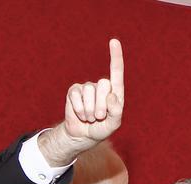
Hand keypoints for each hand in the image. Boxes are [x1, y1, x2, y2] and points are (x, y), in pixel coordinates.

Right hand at [39, 39, 124, 164]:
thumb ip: (116, 111)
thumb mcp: (113, 124)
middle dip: (102, 105)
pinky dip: (80, 110)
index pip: (116, 72)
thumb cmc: (101, 129)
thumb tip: (111, 96)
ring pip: (90, 92)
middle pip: (104, 84)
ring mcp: (87, 88)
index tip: (114, 41)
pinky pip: (76, 96)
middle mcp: (101, 86)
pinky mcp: (74, 91)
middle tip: (100, 116)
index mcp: (114, 91)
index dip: (115, 57)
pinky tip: (81, 115)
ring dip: (90, 110)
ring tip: (91, 117)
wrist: (83, 135)